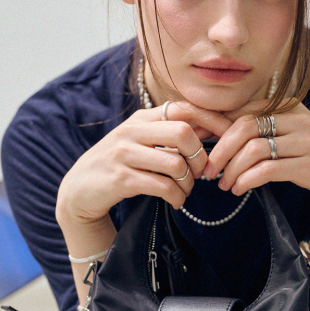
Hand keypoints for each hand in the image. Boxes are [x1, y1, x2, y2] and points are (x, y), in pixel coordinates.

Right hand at [57, 101, 231, 225]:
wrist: (80, 189)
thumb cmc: (120, 165)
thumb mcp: (141, 141)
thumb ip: (170, 134)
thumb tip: (212, 129)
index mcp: (142, 118)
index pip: (185, 109)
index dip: (213, 121)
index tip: (229, 137)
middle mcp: (132, 131)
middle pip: (183, 132)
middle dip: (201, 156)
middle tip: (202, 174)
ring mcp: (124, 154)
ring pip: (175, 163)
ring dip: (189, 183)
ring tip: (186, 192)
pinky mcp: (120, 179)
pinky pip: (162, 186)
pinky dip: (177, 197)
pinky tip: (176, 202)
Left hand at [204, 99, 309, 218]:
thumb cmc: (309, 158)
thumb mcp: (287, 135)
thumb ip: (258, 128)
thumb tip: (211, 127)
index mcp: (288, 106)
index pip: (242, 110)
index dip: (214, 126)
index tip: (197, 144)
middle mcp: (298, 119)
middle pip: (245, 126)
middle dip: (220, 150)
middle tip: (208, 170)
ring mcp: (307, 141)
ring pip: (254, 149)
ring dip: (233, 169)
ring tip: (224, 184)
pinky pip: (269, 170)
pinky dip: (247, 180)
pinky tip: (239, 189)